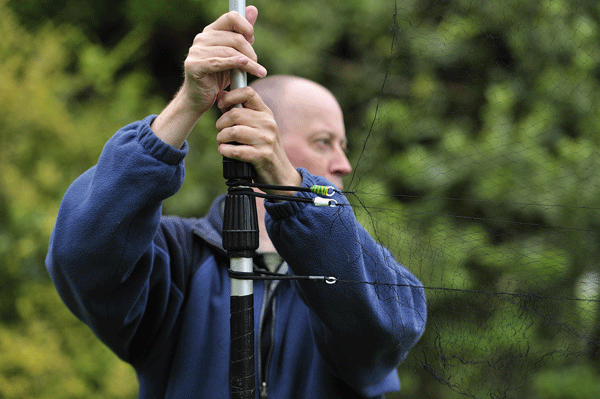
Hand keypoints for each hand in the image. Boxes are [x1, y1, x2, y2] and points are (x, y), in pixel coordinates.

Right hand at [151, 6, 266, 148]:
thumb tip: (252, 10)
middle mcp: (201, 39)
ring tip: (258, 71)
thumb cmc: (217, 77)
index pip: (231, 17)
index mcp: (210, 32)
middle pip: (234, 37)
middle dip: (250, 51)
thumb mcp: (232, 55)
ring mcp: (196, 52)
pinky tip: (245, 65)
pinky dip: (234, 63)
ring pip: (229, 51)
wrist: (199, 99)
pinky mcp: (195, 66)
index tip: (253, 38)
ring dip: (249, 62)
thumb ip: (242, 33)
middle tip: (258, 65)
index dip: (246, 26)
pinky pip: (219, 62)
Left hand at [215, 87, 301, 195]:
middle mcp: (268, 124)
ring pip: (233, 131)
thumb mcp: (257, 127)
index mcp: (266, 113)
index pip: (248, 92)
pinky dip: (225, 150)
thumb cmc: (263, 149)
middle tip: (220, 132)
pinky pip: (235, 150)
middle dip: (221, 124)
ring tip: (223, 143)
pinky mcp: (261, 155)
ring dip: (221, 138)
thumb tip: (221, 95)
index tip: (221, 104)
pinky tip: (225, 151)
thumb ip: (240, 112)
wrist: (281, 175)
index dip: (230, 96)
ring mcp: (266, 140)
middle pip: (235, 114)